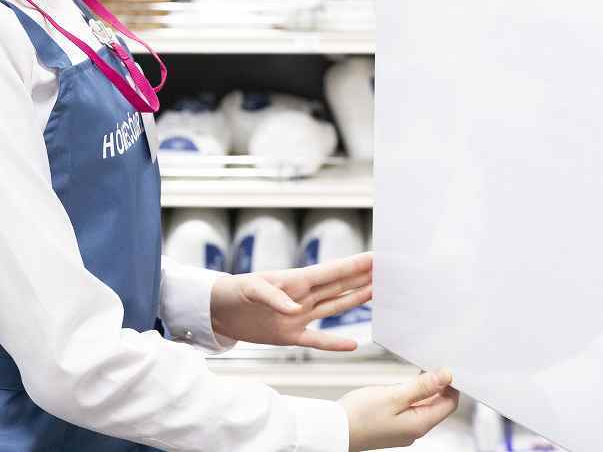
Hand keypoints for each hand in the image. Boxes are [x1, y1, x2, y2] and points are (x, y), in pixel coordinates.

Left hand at [209, 252, 372, 349]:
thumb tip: (293, 310)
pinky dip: (334, 343)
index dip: (353, 265)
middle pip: (338, 287)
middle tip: (386, 270)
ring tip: (377, 292)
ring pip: (333, 307)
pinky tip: (353, 344)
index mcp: (295, 281)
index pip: (330, 272)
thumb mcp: (249, 288)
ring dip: (354, 300)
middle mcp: (301, 297)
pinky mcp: (289, 336)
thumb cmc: (232, 291)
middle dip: (362, 278)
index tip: (375, 257)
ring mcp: (298, 317)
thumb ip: (272, 296)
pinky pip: (316, 340)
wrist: (217, 311)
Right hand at [340, 369, 459, 450]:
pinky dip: (412, 396)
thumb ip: (421, 387)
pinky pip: (410, 410)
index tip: (446, 366)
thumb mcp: (393, 396)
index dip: (451, 385)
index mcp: (419, 424)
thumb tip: (446, 377)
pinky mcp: (392, 427)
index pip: (449, 404)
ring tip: (418, 372)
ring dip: (424, 390)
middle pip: (437, 406)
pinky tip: (404, 385)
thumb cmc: (359, 415)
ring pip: (423, 407)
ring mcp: (403, 430)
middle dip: (438, 385)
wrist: (333, 431)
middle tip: (432, 364)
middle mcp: (414, 430)